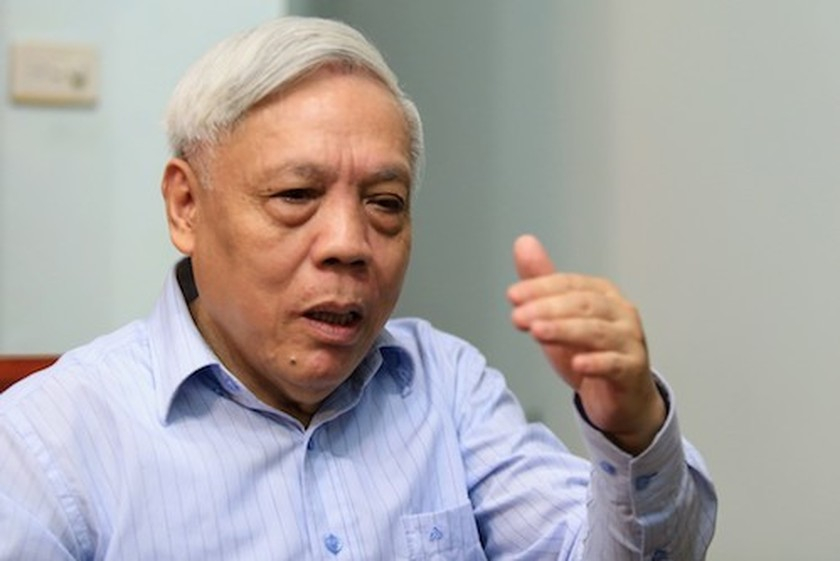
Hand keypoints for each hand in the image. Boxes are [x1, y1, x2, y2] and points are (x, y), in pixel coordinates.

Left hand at [507, 234, 665, 453]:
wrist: (620, 399)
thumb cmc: (589, 353)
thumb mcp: (558, 318)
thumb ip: (542, 283)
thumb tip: (523, 242)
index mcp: (602, 294)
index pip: (569, 285)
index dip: (541, 287)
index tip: (513, 296)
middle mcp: (620, 313)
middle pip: (583, 305)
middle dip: (547, 308)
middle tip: (518, 317)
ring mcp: (630, 341)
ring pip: (597, 332)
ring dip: (565, 330)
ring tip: (537, 332)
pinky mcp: (633, 371)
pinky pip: (615, 364)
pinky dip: (596, 363)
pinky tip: (577, 365)